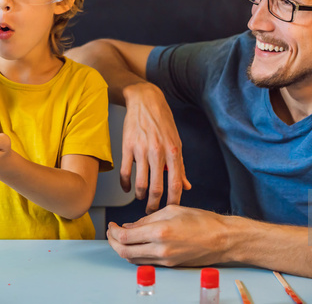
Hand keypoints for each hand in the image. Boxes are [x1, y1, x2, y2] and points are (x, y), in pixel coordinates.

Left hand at [107, 205, 230, 266]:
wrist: (222, 239)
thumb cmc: (202, 221)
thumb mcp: (172, 211)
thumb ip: (148, 219)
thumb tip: (130, 225)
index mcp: (160, 232)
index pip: (126, 236)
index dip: (114, 232)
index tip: (111, 225)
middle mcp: (160, 249)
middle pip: (125, 252)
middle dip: (113, 243)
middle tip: (111, 233)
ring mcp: (165, 260)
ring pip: (133, 259)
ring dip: (123, 250)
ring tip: (120, 238)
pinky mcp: (169, 265)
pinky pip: (145, 262)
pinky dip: (136, 254)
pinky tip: (136, 245)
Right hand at [122, 83, 190, 213]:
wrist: (146, 101)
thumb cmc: (163, 122)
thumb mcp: (177, 142)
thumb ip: (180, 166)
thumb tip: (187, 186)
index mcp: (173, 151)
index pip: (175, 183)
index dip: (173, 201)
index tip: (170, 210)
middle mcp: (158, 152)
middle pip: (156, 188)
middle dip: (153, 204)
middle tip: (152, 211)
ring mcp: (141, 150)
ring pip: (140, 183)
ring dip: (140, 196)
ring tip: (141, 199)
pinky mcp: (127, 147)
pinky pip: (125, 172)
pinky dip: (126, 185)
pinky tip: (128, 188)